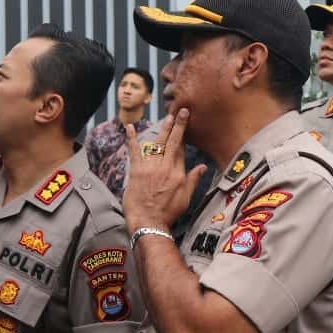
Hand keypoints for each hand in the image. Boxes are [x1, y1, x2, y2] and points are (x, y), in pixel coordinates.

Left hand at [122, 109, 206, 234]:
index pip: (182, 150)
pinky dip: (131, 139)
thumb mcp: (186, 198)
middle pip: (173, 142)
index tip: (186, 124)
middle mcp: (166, 168)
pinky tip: (128, 127)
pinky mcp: (136, 171)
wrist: (149, 221)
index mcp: (179, 173)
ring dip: (162, 129)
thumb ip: (193, 180)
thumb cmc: (167, 213)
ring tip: (167, 116)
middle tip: (181, 111)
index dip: (183, 136)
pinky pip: (134, 151)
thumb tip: (203, 167)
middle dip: (178, 125)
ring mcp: (151, 168)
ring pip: (157, 143)